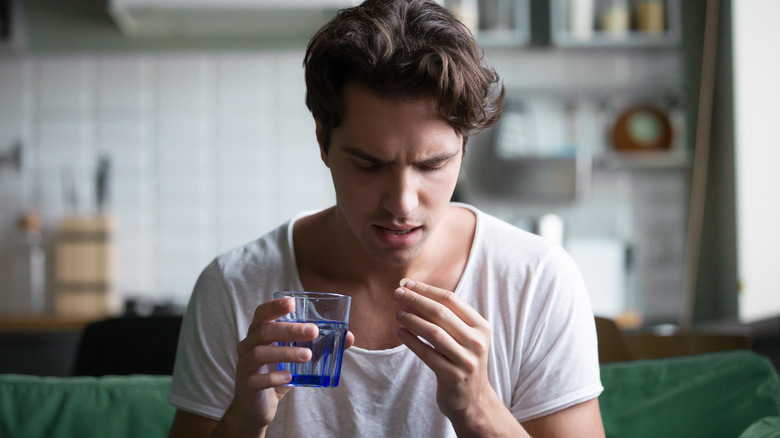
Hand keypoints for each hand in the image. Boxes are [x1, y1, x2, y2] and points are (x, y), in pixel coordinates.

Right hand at [226, 297, 354, 433]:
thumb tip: (349, 336)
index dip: (274, 306)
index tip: (292, 303)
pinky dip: (273, 377)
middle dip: (289, 329)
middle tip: (313, 331)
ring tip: (307, 355)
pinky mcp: (246, 385)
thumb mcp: (298, 358)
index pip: (262, 313)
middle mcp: (248, 345)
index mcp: (259, 333)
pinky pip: (256, 379)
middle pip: (263, 331)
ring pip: (259, 353)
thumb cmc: (278, 373)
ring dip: (285, 353)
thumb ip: (320, 346)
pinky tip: (289, 377)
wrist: (257, 407)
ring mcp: (244, 365)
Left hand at [393, 278, 498, 429]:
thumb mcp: (464, 337)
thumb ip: (447, 317)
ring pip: (434, 333)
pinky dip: (412, 342)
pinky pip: (427, 354)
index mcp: (481, 326)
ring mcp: (466, 360)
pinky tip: (401, 333)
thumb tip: (414, 291)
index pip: (451, 300)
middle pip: (441, 313)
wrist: (473, 400)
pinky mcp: (453, 376)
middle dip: (416, 301)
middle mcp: (477, 342)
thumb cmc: (461, 360)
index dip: (427, 290)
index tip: (408, 284)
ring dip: (412, 320)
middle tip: (397, 294)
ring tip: (398, 314)